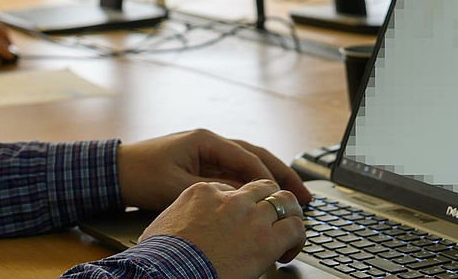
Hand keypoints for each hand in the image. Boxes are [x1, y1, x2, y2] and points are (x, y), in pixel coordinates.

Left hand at [117, 129, 311, 212]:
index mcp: (206, 140)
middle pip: (256, 155)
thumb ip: (212, 190)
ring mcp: (208, 151)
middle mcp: (210, 141)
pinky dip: (254, 183)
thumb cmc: (142, 175)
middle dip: (282, 174)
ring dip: (272, 178)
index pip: (248, 157)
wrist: (116, 171)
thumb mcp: (178, 186)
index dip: (270, 178)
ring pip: (249, 163)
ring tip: (294, 196)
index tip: (286, 197)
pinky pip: (236, 172)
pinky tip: (266, 197)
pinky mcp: (203, 164)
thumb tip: (244, 198)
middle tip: (305, 195)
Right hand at [141, 179, 304, 278]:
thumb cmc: (161, 256)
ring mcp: (250, 216)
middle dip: (269, 201)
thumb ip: (178, 219)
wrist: (169, 270)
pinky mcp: (266, 239)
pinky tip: (288, 251)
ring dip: (290, 214)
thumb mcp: (161, 226)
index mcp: (203, 193)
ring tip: (288, 230)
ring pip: (285, 201)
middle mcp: (231, 199)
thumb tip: (173, 230)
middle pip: (262, 187)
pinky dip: (297, 238)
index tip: (240, 220)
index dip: (239, 205)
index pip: (231, 189)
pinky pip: (295, 228)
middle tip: (270, 219)